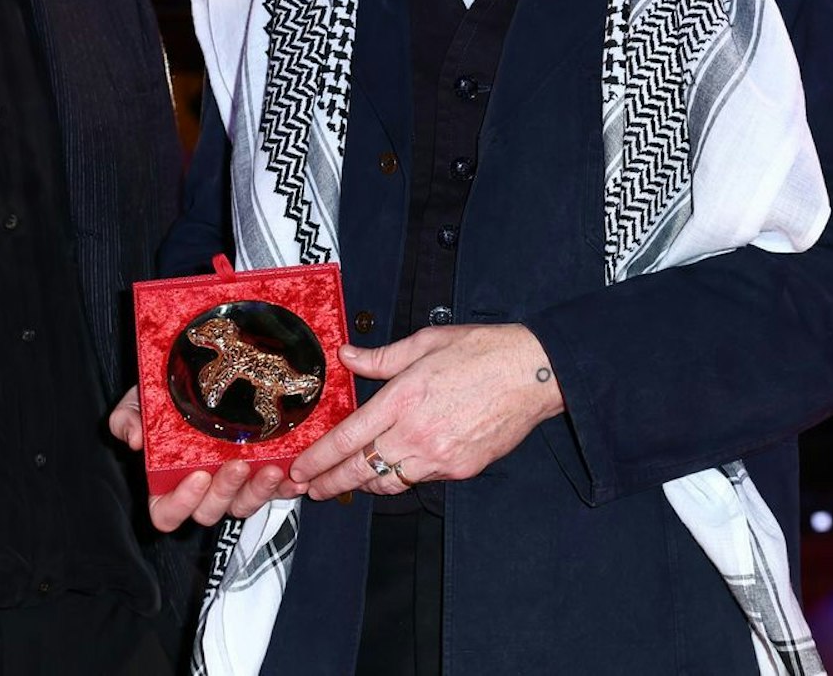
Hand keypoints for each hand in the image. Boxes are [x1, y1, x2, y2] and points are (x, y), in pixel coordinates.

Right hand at [108, 386, 303, 530]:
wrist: (197, 374)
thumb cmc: (163, 395)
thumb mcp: (139, 400)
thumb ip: (127, 418)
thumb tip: (135, 438)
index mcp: (166, 483)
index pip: (166, 514)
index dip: (180, 504)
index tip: (196, 476)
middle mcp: (200, 492)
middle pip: (209, 512)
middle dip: (225, 492)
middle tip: (237, 465)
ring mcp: (231, 487)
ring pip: (243, 507)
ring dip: (258, 492)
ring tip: (270, 470)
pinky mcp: (258, 477)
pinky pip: (274, 493)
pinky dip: (285, 488)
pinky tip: (295, 477)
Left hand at [286, 324, 563, 500]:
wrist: (532, 373)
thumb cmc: (481, 352)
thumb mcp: (425, 343)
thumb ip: (382, 357)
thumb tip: (347, 357)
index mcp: (403, 398)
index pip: (348, 439)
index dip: (318, 460)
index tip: (299, 470)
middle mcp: (417, 433)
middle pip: (360, 471)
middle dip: (329, 485)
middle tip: (308, 491)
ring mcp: (440, 457)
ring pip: (388, 483)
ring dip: (363, 485)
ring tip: (345, 483)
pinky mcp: (460, 469)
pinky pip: (420, 480)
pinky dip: (401, 478)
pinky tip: (392, 470)